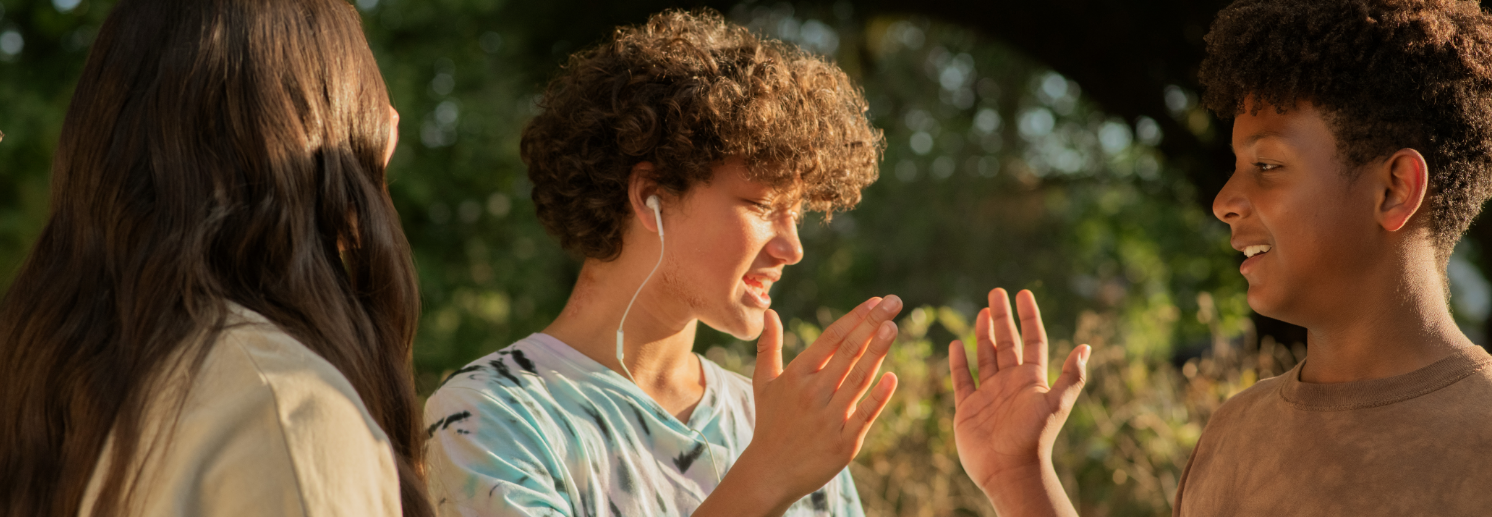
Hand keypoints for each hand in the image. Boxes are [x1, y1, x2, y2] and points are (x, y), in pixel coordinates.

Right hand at [696, 296, 901, 515]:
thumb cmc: (770, 423)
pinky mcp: (843, 443)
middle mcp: (813, 393)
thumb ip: (769, 346)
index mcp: (797, 376)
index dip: (854, 318)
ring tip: (894, 326)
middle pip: (848, 352)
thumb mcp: (764, 383)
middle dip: (873, 323)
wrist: (770, 473)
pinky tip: (893, 377)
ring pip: (858, 378)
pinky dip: (879, 396)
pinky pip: (865, 415)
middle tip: (894, 301)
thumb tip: (770, 313)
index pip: (830, 339)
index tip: (875, 300)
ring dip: (878, 351)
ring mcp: (829, 418)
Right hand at [950, 288, 1087, 516]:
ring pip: (985, 356)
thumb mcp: (1056, 403)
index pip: (1031, 340)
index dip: (1028, 317)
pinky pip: (962, 379)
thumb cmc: (1034, 437)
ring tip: (980, 312)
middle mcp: (1010, 382)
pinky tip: (955, 345)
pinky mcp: (968, 407)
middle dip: (1001, 317)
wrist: (1009, 470)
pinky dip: (959, 362)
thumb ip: (1071, 376)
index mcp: (1031, 379)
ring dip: (983, 335)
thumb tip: (1086, 347)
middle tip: (996, 293)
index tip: (1022, 293)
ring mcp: (988, 394)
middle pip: (1006, 342)